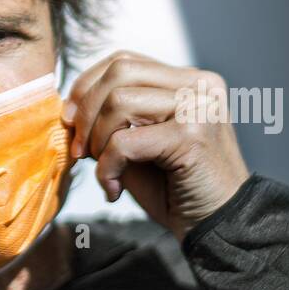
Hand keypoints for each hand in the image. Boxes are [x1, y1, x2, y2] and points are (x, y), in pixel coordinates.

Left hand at [63, 50, 250, 242]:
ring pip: (120, 102)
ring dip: (98, 141)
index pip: (125, 60)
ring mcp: (200, 106)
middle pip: (120, 72)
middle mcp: (200, 85)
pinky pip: (125, 141)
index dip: (88, 85)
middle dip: (87, 110)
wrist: (219, 229)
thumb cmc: (175, 189)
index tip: (70, 120)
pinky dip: (108, 167)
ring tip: (104, 170)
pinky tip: (113, 189)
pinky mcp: (193, 135)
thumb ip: (112, 118)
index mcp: (189, 80)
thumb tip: (69, 107)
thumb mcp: (138, 143)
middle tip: (80, 149)